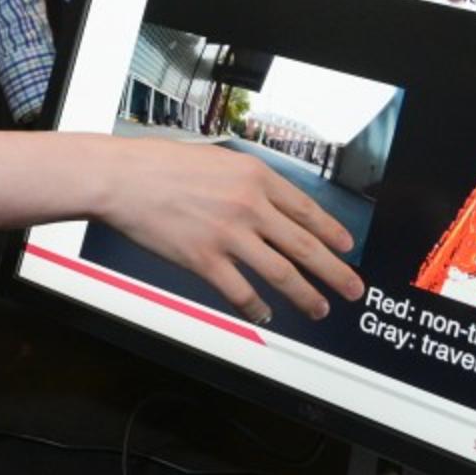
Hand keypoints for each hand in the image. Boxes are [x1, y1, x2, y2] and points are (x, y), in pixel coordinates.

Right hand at [98, 138, 364, 323]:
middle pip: (305, 246)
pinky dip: (258, 308)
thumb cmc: (162, 165)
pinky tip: (265, 315)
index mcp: (255, 176)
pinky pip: (241, 292)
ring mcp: (229, 235)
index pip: (307, 210)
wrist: (123, 178)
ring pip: (282, 273)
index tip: (346, 248)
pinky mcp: (205, 260)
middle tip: (352, 289)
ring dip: (306, 296)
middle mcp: (250, 205)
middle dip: (335, 272)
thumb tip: (273, 205)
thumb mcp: (219, 160)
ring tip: (319, 308)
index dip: (332, 233)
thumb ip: (249, 181)